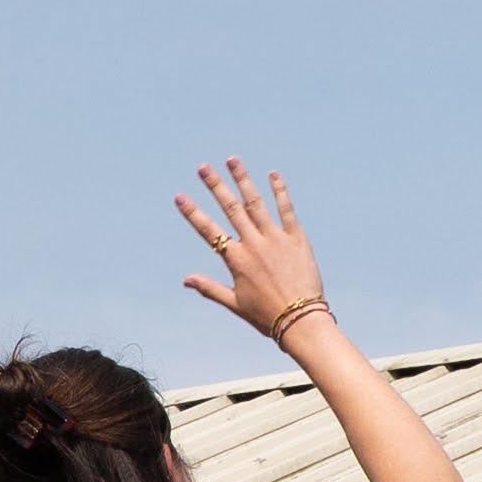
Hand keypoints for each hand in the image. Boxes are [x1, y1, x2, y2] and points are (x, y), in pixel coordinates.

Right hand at [171, 159, 331, 344]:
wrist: (301, 321)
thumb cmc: (267, 317)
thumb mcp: (235, 303)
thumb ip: (210, 288)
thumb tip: (185, 279)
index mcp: (236, 259)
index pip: (208, 231)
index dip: (192, 213)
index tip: (179, 197)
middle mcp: (253, 244)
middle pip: (230, 208)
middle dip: (215, 186)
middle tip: (203, 167)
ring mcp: (275, 239)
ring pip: (255, 203)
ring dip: (242, 180)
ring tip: (232, 160)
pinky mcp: (296, 239)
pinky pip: (286, 210)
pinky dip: (279, 191)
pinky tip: (273, 175)